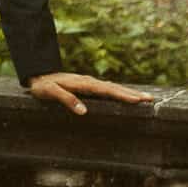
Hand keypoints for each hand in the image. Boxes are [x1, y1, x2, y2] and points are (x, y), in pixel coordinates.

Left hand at [26, 72, 153, 116]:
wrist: (37, 75)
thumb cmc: (42, 86)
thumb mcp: (50, 93)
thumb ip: (66, 100)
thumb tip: (83, 111)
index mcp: (83, 84)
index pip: (107, 90)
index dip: (122, 95)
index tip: (137, 100)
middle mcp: (89, 82)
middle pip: (114, 88)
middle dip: (132, 94)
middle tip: (150, 99)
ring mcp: (89, 83)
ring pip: (112, 87)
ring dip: (128, 92)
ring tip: (144, 98)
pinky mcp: (87, 86)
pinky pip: (106, 89)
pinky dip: (118, 91)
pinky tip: (125, 95)